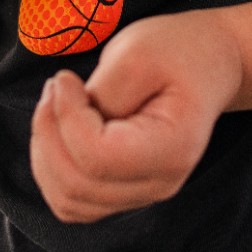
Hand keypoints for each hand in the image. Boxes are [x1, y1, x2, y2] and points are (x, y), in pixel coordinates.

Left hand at [29, 12, 244, 223]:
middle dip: (48, 134)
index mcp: (172, 148)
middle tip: (55, 88)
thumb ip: (104, 92)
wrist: (206, 62)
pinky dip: (51, 169)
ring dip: (45, 154)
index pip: (98, 157)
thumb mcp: (139, 52)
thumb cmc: (176, 51)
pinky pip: (72, 200)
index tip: (64, 78)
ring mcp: (141, 193)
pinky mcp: (122, 191)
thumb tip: (66, 118)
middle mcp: (159, 183)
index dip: (66, 118)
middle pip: (78, 185)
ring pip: (69, 200)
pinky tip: (59, 130)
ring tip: (55, 108)